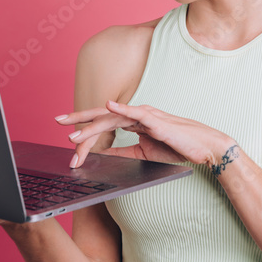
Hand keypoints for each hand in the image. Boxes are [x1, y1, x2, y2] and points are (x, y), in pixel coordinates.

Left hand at [56, 100, 234, 168]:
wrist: (203, 147)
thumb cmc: (177, 147)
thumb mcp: (143, 152)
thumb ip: (123, 151)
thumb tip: (103, 155)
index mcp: (133, 120)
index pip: (103, 121)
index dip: (84, 125)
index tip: (67, 131)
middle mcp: (136, 114)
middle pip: (102, 115)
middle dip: (79, 119)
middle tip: (57, 121)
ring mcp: (146, 114)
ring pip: (112, 118)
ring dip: (92, 126)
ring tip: (74, 134)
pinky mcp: (156, 120)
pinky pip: (135, 113)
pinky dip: (121, 109)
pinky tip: (108, 106)